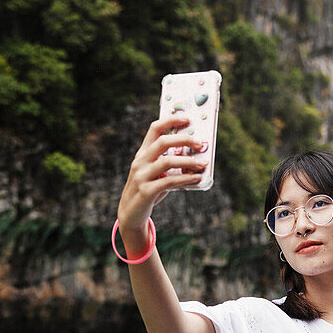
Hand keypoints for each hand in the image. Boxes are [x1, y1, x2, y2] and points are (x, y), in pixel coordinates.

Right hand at [117, 115, 205, 232]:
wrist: (130, 214)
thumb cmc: (148, 190)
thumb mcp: (156, 173)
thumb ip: (171, 163)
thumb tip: (196, 156)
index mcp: (143, 153)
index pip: (155, 129)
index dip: (171, 120)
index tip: (187, 118)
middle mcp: (140, 162)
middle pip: (163, 142)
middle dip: (184, 140)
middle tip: (200, 144)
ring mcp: (142, 176)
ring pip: (167, 161)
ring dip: (188, 161)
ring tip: (202, 163)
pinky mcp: (146, 191)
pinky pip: (169, 181)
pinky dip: (185, 178)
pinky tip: (197, 178)